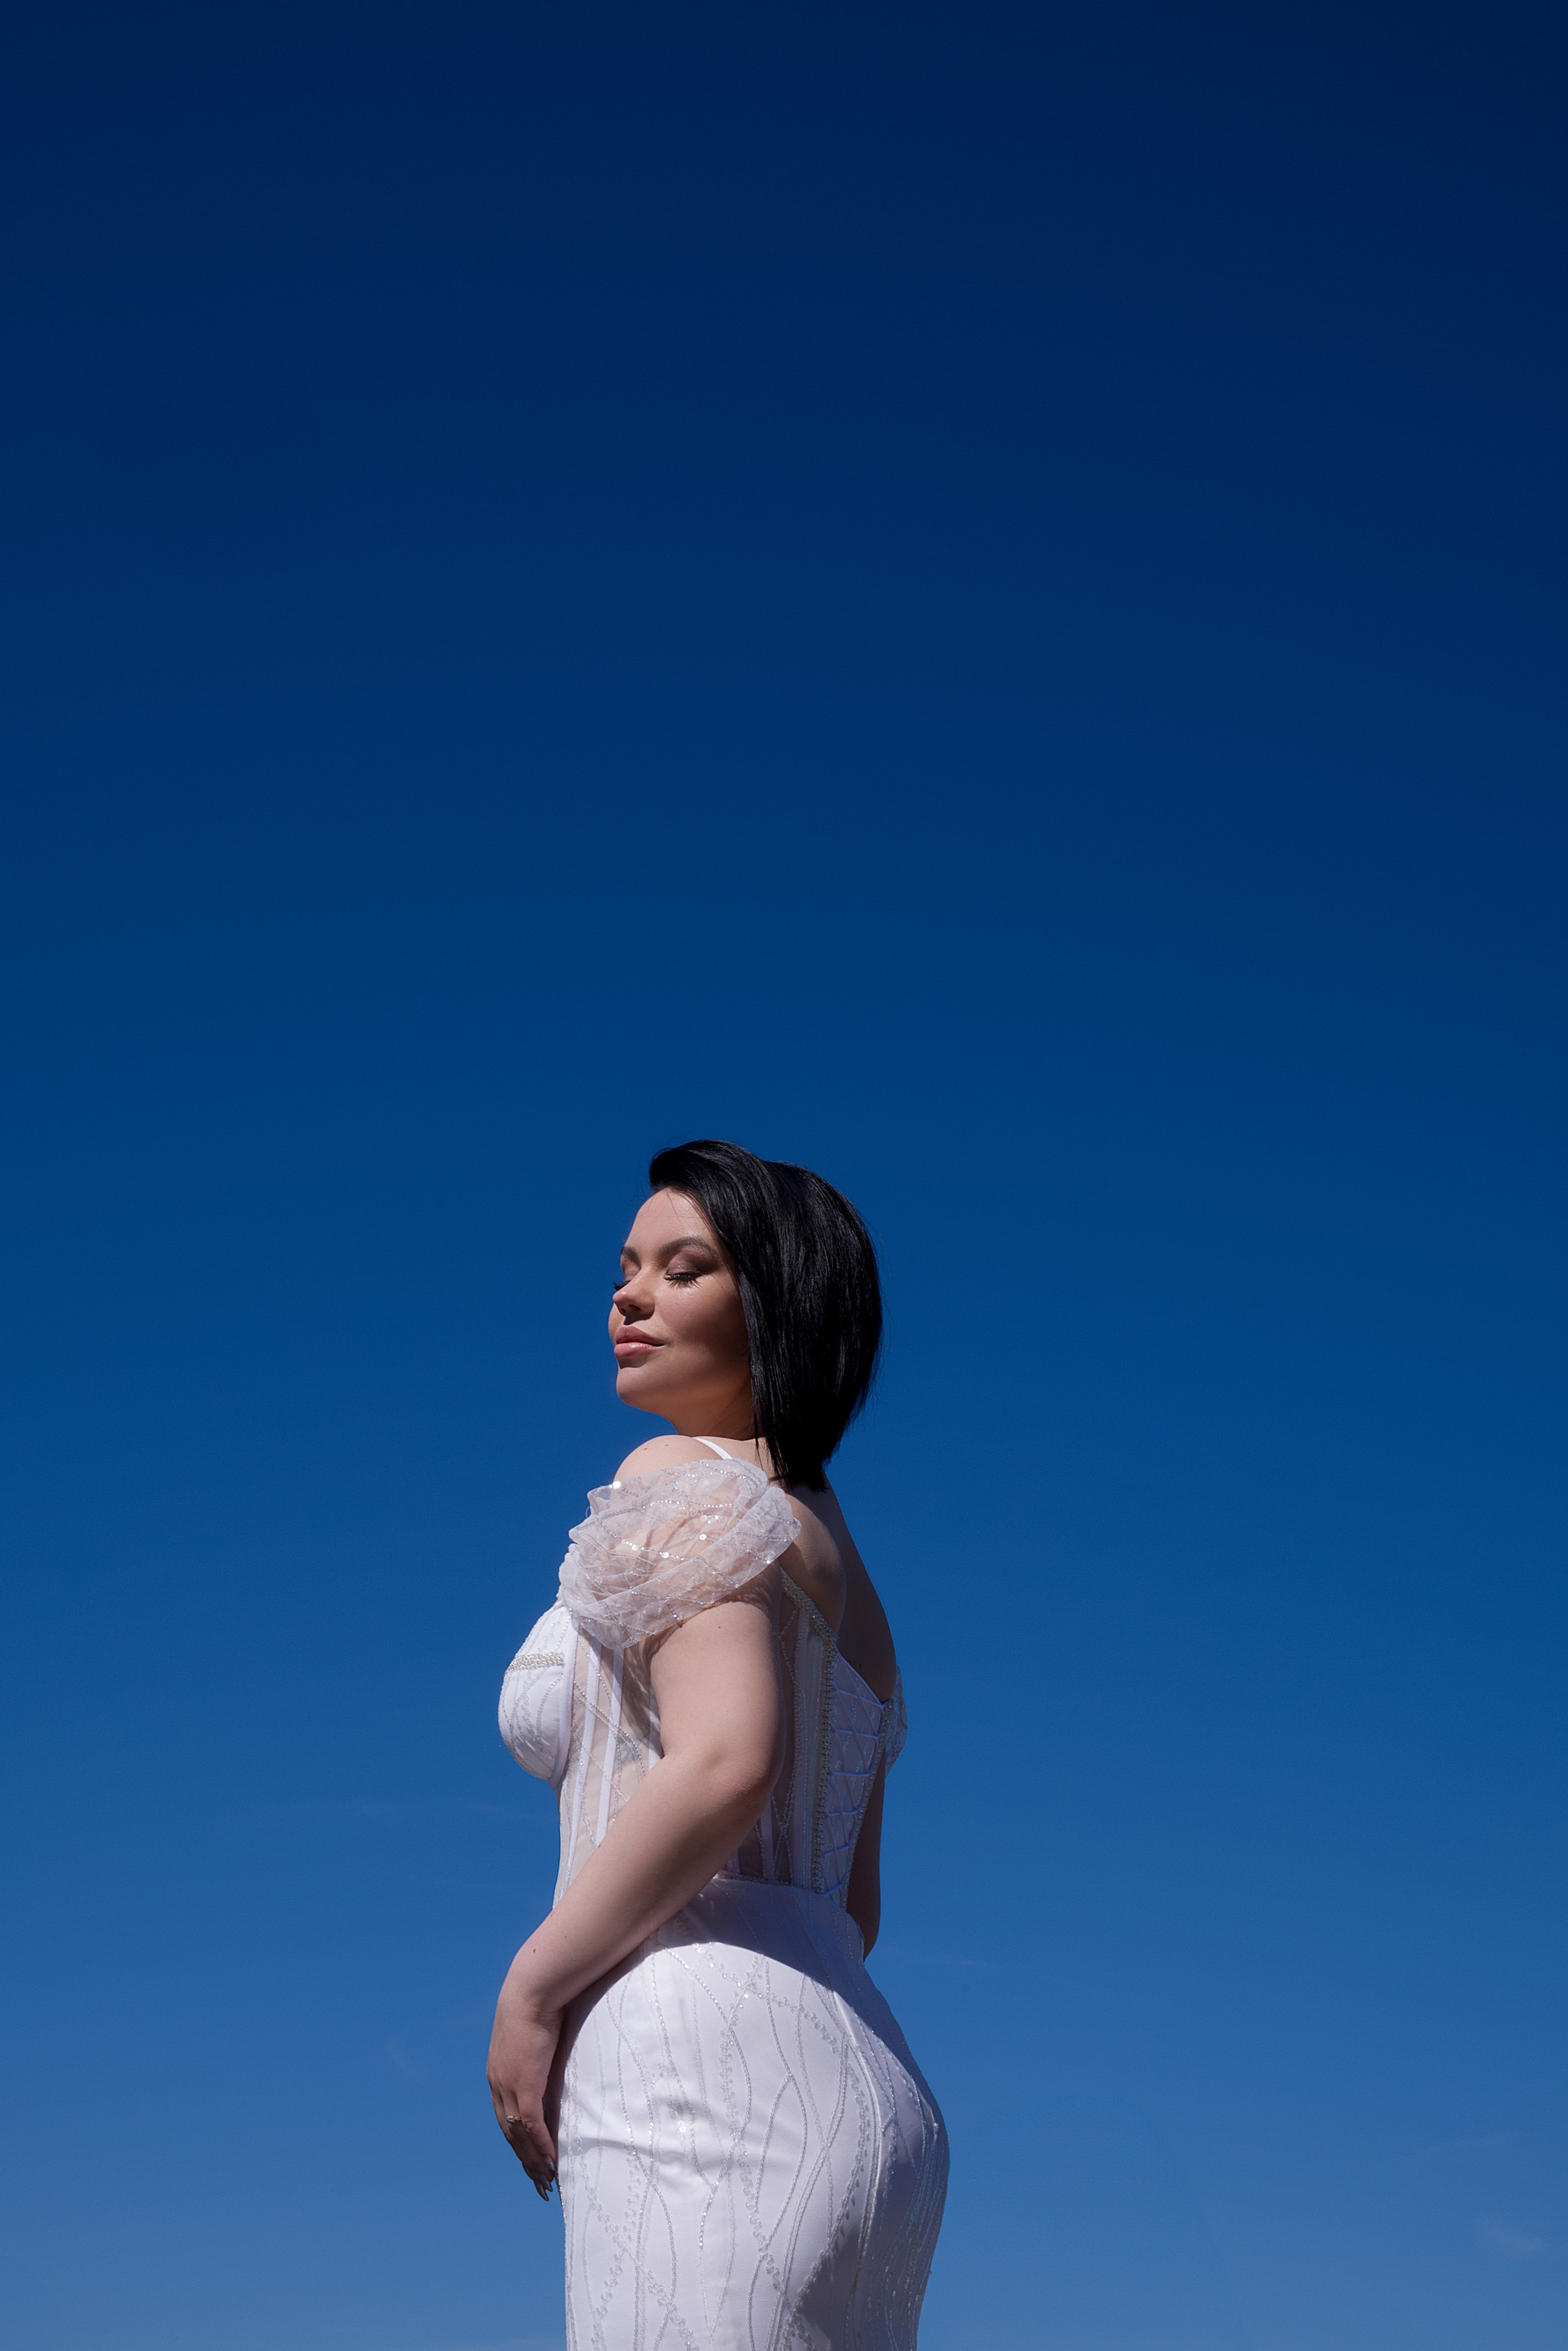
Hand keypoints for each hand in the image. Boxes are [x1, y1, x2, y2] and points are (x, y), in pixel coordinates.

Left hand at [487, 1958, 562, 2199]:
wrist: (533, 1988)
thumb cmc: (538, 2001)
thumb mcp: (533, 2032)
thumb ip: (537, 2051)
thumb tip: (550, 2053)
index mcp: (497, 2072)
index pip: (503, 2116)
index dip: (515, 2139)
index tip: (527, 2157)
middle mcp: (498, 2084)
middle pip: (508, 2132)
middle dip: (523, 2158)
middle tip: (538, 2179)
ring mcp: (510, 2086)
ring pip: (518, 2134)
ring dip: (533, 2158)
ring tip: (546, 2178)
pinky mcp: (526, 2085)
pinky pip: (532, 2125)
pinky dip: (542, 2145)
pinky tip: (552, 2160)